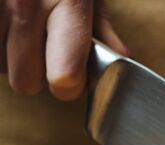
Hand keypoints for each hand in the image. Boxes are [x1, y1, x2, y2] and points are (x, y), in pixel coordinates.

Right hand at [0, 0, 128, 100]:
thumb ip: (102, 29)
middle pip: (26, 83)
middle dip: (36, 72)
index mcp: (67, 2)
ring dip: (12, 57)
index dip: (70, 85)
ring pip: (1, 68)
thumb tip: (121, 59)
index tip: (71, 79)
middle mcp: (25, 3)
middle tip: (42, 48)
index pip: (65, 77)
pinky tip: (6, 26)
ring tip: (21, 29)